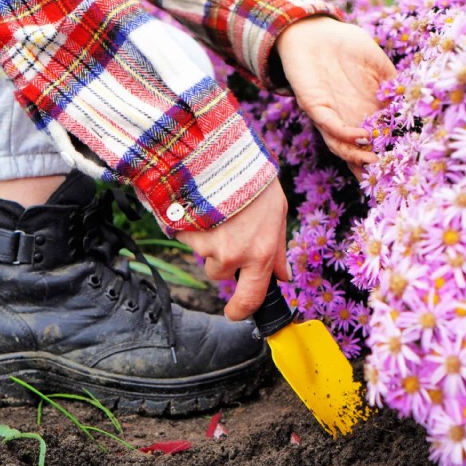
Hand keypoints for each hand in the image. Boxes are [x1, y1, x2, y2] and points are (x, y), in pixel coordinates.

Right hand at [176, 178, 289, 320]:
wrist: (222, 152)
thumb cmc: (255, 181)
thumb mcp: (277, 213)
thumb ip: (278, 249)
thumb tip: (282, 276)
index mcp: (261, 253)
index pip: (250, 299)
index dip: (241, 310)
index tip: (236, 312)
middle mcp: (232, 256)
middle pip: (220, 275)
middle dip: (222, 261)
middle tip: (229, 232)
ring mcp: (206, 246)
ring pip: (203, 255)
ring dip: (207, 241)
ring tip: (217, 211)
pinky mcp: (183, 233)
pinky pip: (185, 237)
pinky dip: (191, 225)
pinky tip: (201, 204)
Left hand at [276, 16, 395, 175]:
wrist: (310, 30)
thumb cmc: (345, 44)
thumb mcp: (376, 62)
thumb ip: (392, 82)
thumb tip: (412, 100)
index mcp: (364, 110)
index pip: (377, 138)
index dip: (389, 151)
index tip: (407, 165)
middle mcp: (347, 117)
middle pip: (358, 151)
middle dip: (371, 166)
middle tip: (390, 177)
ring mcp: (330, 115)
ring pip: (342, 145)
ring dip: (357, 156)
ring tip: (375, 163)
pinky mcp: (314, 106)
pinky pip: (329, 126)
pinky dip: (345, 134)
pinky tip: (361, 136)